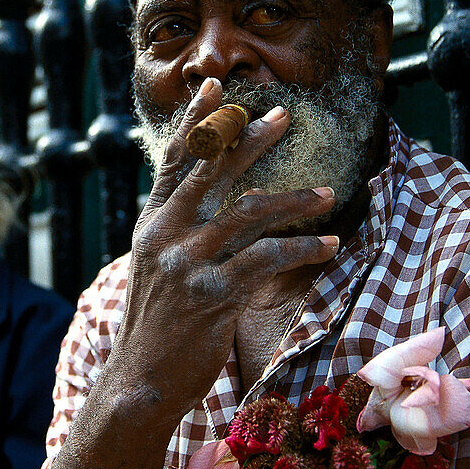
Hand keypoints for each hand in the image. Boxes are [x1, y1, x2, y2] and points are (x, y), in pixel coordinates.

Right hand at [112, 78, 339, 418]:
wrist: (140, 380)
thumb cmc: (158, 326)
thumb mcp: (156, 269)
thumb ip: (179, 233)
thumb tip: (213, 204)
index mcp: (152, 224)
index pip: (174, 161)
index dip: (195, 122)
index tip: (215, 88)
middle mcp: (166, 234)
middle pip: (212, 170)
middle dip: (249, 137)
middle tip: (284, 116)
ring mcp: (187, 262)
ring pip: (248, 210)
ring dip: (294, 200)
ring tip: (329, 193)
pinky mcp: (212, 293)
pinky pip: (266, 258)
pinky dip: (303, 248)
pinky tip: (328, 246)